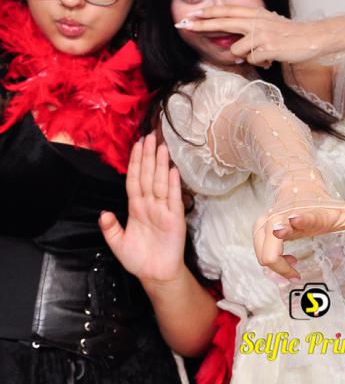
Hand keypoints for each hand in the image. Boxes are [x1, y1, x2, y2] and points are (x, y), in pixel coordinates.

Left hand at [99, 133, 186, 283]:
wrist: (157, 274)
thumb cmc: (138, 259)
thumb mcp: (118, 245)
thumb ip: (110, 229)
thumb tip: (103, 213)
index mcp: (135, 207)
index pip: (134, 180)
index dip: (134, 163)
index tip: (136, 145)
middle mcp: (150, 204)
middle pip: (148, 176)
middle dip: (148, 156)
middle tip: (150, 136)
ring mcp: (163, 209)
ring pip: (160, 182)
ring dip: (160, 164)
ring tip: (161, 146)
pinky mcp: (175, 217)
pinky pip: (173, 197)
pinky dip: (173, 183)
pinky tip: (173, 170)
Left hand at [177, 5, 314, 65]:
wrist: (312, 38)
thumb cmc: (291, 34)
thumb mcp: (269, 24)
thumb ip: (251, 29)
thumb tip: (234, 46)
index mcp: (256, 14)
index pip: (227, 11)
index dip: (209, 13)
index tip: (192, 15)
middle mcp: (256, 21)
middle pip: (223, 22)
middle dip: (202, 25)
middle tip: (184, 25)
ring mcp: (261, 34)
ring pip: (237, 50)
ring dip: (246, 56)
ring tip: (262, 53)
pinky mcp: (267, 47)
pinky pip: (251, 60)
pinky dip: (260, 62)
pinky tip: (270, 58)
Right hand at [252, 181, 344, 280]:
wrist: (299, 184)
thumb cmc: (326, 205)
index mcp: (313, 214)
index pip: (304, 217)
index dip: (296, 222)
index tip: (289, 225)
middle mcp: (287, 216)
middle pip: (270, 238)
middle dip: (274, 256)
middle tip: (293, 271)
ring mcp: (271, 220)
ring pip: (261, 248)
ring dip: (275, 264)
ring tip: (294, 269)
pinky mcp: (262, 226)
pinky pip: (259, 250)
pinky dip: (270, 261)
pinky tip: (288, 264)